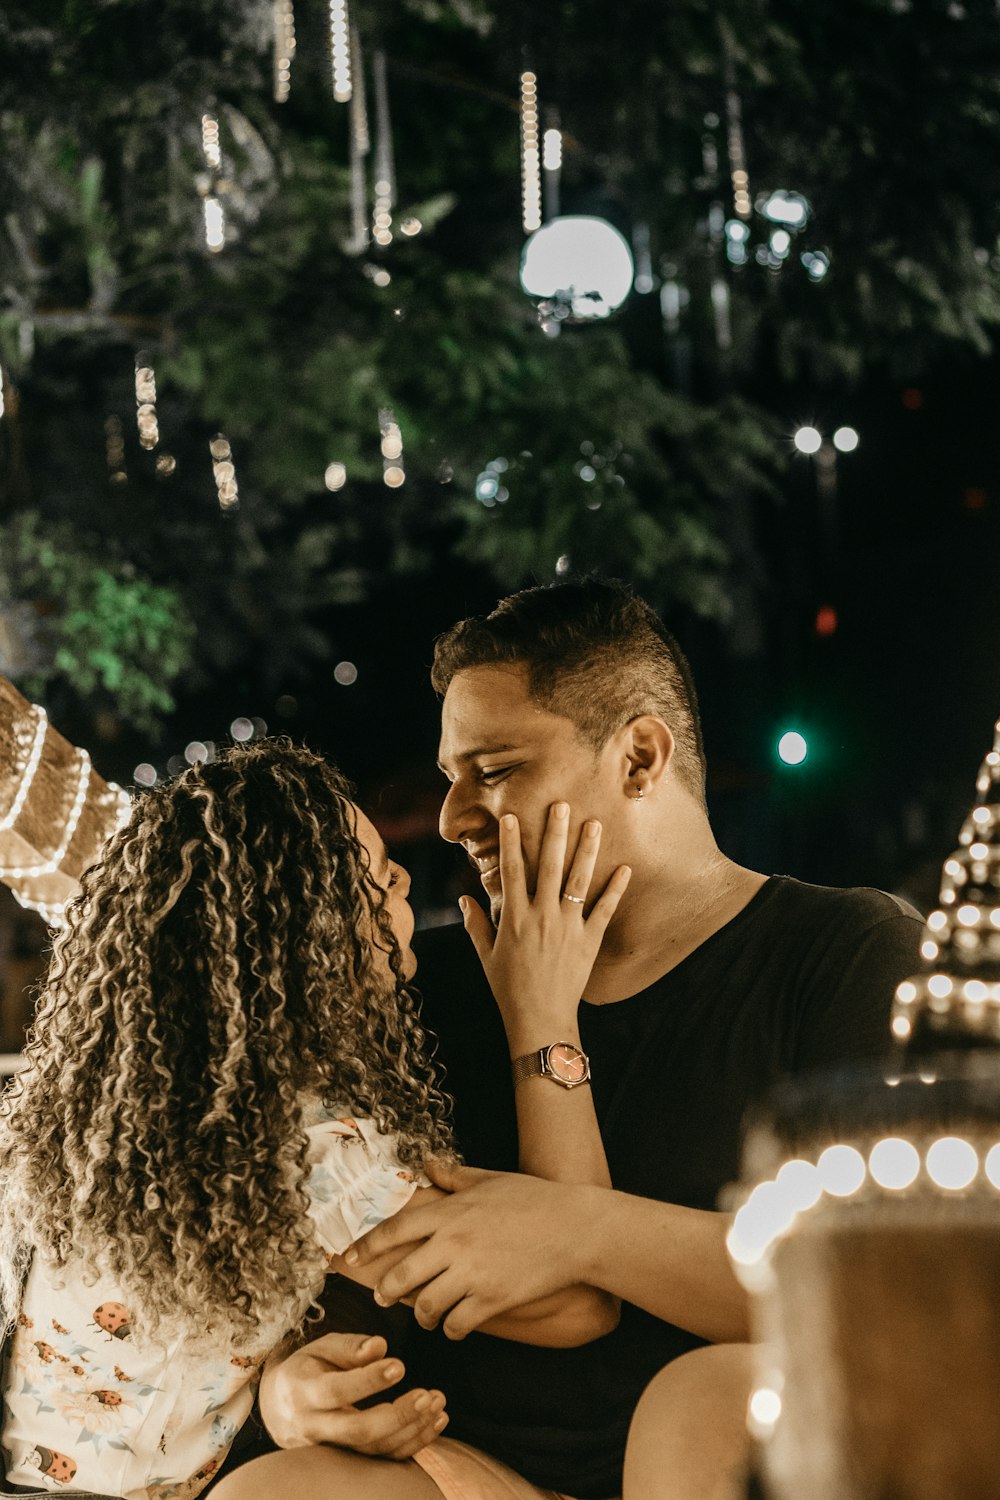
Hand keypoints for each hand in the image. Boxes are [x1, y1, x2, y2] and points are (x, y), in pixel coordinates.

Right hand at [259, 1331, 447, 1457]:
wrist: (280, 1409)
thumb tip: (380, 1346)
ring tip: (438, 1402)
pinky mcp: (347, 1462)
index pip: (336, 1391)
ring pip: (373, 1449)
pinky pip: (382, 1459)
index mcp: (303, 1392)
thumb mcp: (321, 1348)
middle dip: (397, 1415)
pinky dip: (413, 1443)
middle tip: (427, 1395)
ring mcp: (329, 1450)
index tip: (399, 1365)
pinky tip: (436, 1421)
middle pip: (357, 1431)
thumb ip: (350, 1346)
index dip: (368, 1381)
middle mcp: (313, 1427)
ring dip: (411, 1429)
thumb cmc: (308, 1369)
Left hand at [346, 1161, 601, 1339]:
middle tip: (383, 1297)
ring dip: (421, 1314)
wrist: (576, 1228)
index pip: (394, 1230)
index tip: (350, 1258)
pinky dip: (451, 1328)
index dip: (367, 1246)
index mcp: (450, 1212)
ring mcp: (473, 1274)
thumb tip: (427, 1163)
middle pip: (400, 1275)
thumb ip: (454, 1176)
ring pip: (425, 1306)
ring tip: (426, 1314)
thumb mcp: (490, 1180)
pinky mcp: (493, 1299)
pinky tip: (455, 1324)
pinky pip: (457, 1324)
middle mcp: (454, 1243)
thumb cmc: (534, 1199)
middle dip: (386, 1291)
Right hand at [461, 803, 629, 1043]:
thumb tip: (463, 898)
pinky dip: (615, 889)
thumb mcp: (486, 956)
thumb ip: (476, 925)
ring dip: (587, 851)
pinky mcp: (589, 940)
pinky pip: (604, 910)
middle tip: (562, 805)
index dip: (512, 841)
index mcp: (514, 917)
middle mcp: (542, 916)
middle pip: (550, 866)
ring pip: (579, 880)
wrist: (540, 1018)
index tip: (513, 817)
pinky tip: (625, 868)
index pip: (512, 870)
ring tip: (594, 825)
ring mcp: (568, 926)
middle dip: (555, 833)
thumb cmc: (508, 988)